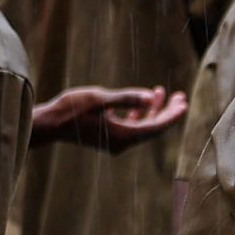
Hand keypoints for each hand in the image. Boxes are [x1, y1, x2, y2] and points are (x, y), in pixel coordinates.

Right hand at [31, 86, 189, 152]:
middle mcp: (122, 142)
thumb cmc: (71, 109)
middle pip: (152, 128)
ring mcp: (116, 141)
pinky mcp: (109, 137)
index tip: (184, 103)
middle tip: (181, 97)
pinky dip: (138, 113)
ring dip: (153, 110)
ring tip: (162, 92)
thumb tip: (151, 96)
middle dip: (167, 112)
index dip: (171, 115)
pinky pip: (131, 126)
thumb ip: (126, 98)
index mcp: (123, 136)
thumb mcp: (100, 98)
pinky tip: (143, 100)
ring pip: (142, 126)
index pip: (155, 127)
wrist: (50, 124)